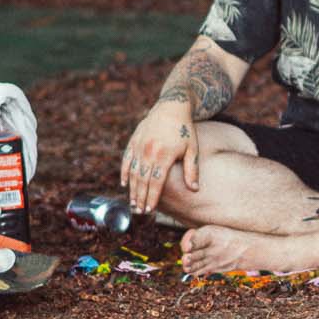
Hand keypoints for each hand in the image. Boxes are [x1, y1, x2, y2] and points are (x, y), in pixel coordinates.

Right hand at [120, 98, 196, 214]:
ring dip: (131, 189)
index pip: (155, 182)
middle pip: (142, 180)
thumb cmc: (185, 130)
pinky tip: (124, 184)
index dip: (151, 197)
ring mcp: (139, 146)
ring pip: (132, 172)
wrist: (171, 107)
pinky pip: (126, 160)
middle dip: (139, 197)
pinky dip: (124, 172)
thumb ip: (192, 170)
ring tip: (132, 203)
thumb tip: (194, 190)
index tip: (149, 210)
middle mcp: (148, 152)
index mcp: (163, 155)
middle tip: (139, 212)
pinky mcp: (133, 141)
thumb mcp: (192, 149)